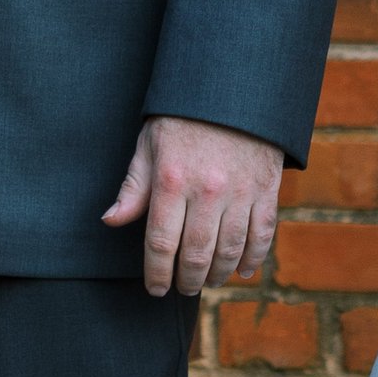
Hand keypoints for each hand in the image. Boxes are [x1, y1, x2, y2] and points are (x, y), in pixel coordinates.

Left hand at [103, 114, 282, 296]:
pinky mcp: (267, 188)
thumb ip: (134, 186)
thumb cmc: (184, 117)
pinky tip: (243, 269)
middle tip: (183, 289)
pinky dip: (254, 258)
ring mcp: (240, 191)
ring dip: (218, 274)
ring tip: (208, 280)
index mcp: (172, 180)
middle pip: (196, 255)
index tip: (155, 289)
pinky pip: (263, 234)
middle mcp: (207, 190)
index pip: (161, 243)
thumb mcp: (150, 143)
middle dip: (188, 280)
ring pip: (230, 251)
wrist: (233, 87)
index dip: (156, 274)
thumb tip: (110, 220)